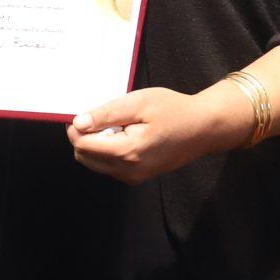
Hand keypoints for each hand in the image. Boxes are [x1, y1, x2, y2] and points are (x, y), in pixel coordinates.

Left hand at [68, 85, 247, 184]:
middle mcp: (128, 171)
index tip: (85, 112)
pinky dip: (108, 150)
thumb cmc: (175, 111)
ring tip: (118, 125)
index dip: (76, 128)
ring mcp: (133, 177)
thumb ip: (106, 114)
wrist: (203, 128)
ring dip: (96, 144)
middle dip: (85, 137)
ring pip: (95, 163)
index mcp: (127, 152)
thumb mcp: (139, 102)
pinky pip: (109, 166)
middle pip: (84, 157)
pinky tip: (126, 134)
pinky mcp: (137, 176)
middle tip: (103, 117)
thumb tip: (78, 123)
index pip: (82, 146)